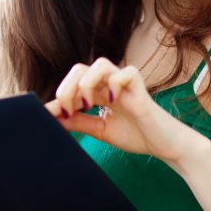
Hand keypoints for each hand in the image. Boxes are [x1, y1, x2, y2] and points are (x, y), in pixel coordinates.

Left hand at [45, 57, 206, 163]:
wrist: (163, 145)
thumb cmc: (136, 135)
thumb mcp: (99, 129)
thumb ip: (78, 122)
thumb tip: (52, 119)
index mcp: (99, 91)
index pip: (72, 84)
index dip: (58, 98)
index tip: (48, 116)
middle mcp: (110, 83)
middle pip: (80, 68)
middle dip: (68, 88)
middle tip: (69, 110)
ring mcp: (126, 84)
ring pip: (100, 64)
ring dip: (87, 83)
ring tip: (88, 104)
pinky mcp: (141, 89)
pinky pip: (126, 73)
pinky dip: (115, 83)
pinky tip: (112, 101)